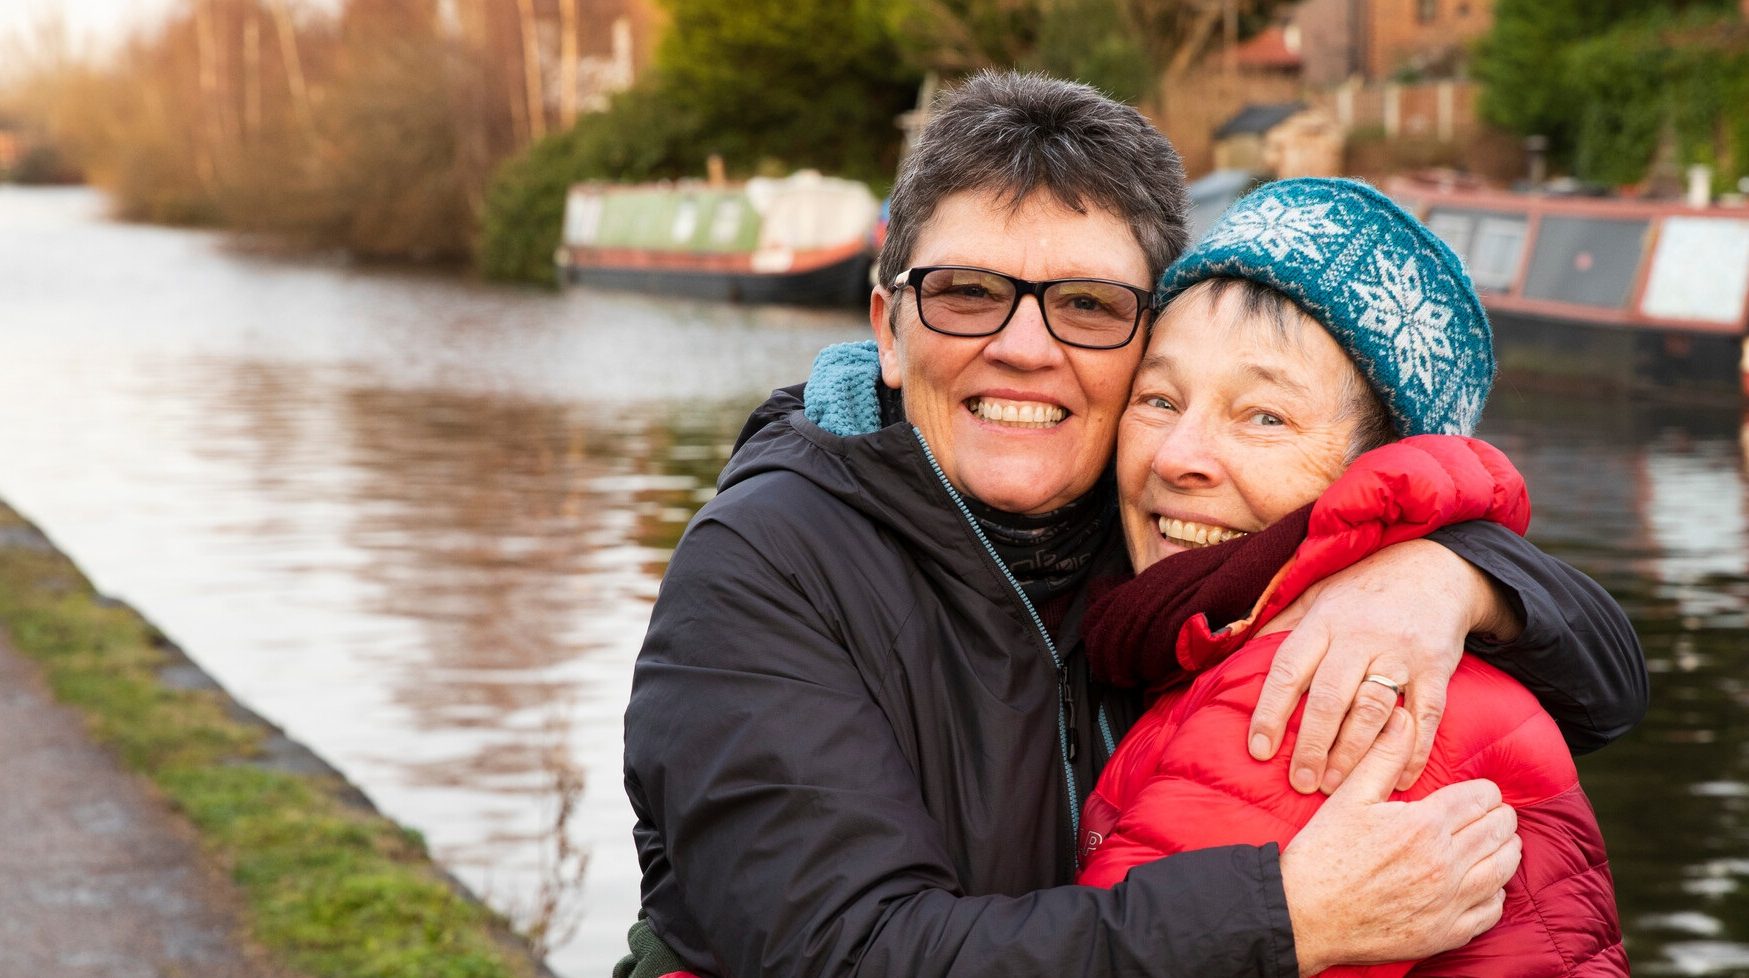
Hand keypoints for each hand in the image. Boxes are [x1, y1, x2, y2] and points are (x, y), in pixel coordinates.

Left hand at [1249, 539, 1520, 793]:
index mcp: (1324, 621)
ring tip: (1336, 785)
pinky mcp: (1437, 667)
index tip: (1258, 750)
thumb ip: (1281, 625)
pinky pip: (1425, 715)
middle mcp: (1360, 637)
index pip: (1289, 669)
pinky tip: (1399, 778)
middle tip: (1301, 782)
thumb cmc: (1362, 589)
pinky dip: (1413, 751)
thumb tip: (1233, 653)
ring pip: (1374, 709)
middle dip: (1313, 744)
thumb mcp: (1316, 594)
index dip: (1270, 712)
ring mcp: (1401, 653)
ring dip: (1354, 752)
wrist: (1433, 566)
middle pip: (1331, 696)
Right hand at [1281, 710, 1519, 975]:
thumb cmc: (1323, 854)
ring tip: (1498, 841)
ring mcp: (1449, 901)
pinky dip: (1495, 892)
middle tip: (1492, 813)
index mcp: (1424, 824)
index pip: (1481, 798)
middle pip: (1499, 830)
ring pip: (1503, 868)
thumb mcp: (1349, 797)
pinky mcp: (1446, 932)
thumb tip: (1403, 716)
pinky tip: (1484, 882)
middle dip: (1499, 816)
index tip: (1479, 791)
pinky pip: (1491, 909)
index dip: (1485, 790)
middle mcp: (1445, 863)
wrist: (1305, 915)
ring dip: (1505, 849)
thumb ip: (1383, 755)